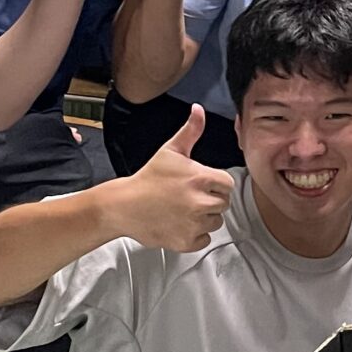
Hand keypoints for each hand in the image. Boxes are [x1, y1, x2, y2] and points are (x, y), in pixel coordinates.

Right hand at [112, 104, 234, 250]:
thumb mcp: (170, 150)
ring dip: (204, 218)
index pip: (228, 184)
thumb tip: (198, 110)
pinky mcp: (186, 241)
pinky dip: (195, 235)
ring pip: (215, 222)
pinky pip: (204, 239)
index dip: (216, 184)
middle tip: (189, 197)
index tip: (200, 184)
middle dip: (210, 200)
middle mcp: (200, 202)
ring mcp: (194, 224)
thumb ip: (190, 131)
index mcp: (201, 178)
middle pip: (223, 204)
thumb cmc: (148, 178)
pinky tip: (180, 223)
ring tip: (183, 210)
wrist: (124, 205)